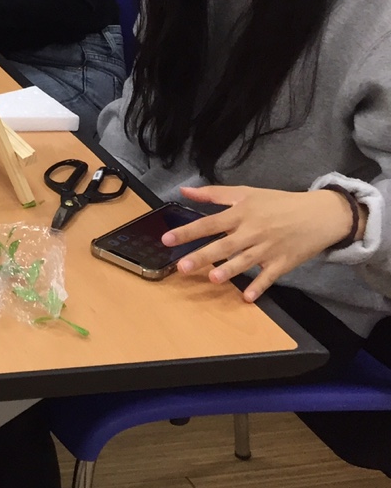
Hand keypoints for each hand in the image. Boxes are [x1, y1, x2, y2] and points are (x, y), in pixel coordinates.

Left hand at [164, 185, 356, 300]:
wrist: (320, 214)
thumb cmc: (279, 202)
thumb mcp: (246, 193)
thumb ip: (213, 194)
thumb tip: (184, 190)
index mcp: (241, 214)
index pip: (209, 223)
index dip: (188, 231)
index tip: (167, 239)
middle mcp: (252, 232)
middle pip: (224, 245)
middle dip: (203, 256)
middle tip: (183, 266)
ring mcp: (267, 249)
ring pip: (244, 262)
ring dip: (229, 271)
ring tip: (213, 279)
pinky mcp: (282, 263)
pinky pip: (268, 277)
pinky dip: (259, 287)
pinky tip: (247, 297)